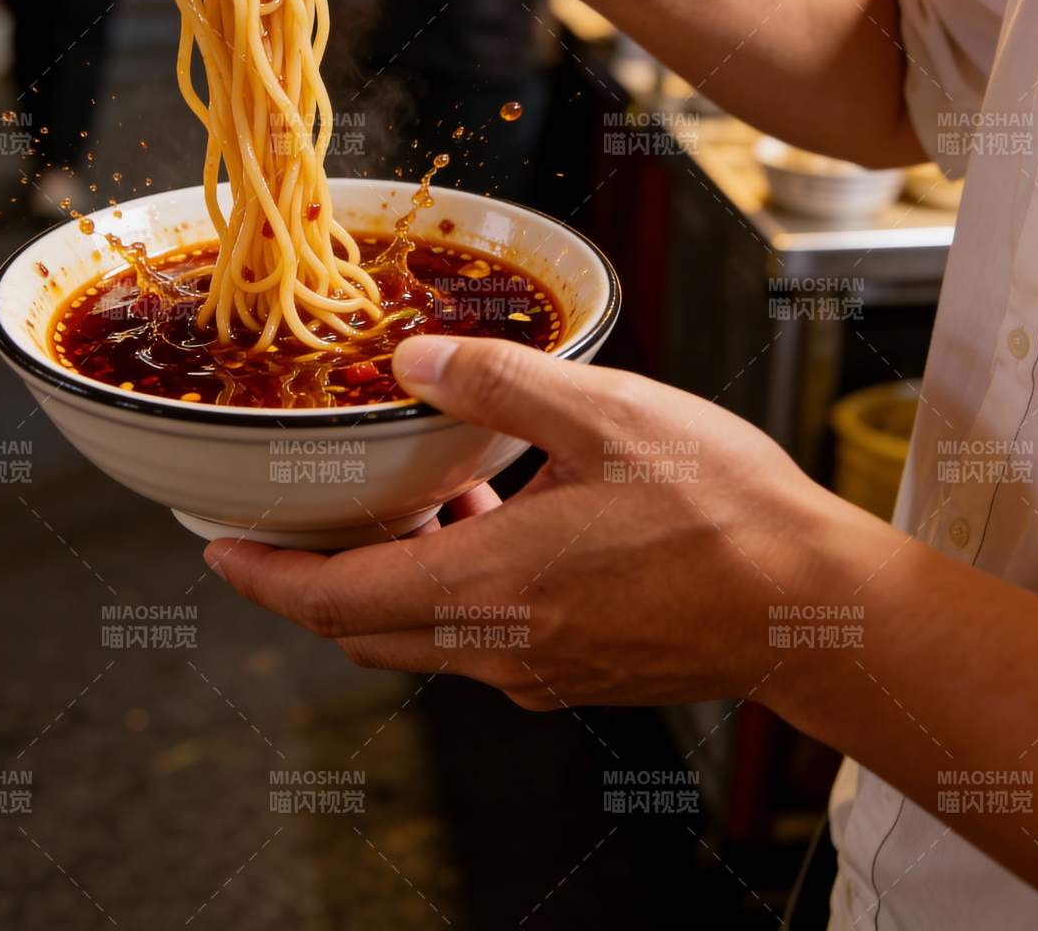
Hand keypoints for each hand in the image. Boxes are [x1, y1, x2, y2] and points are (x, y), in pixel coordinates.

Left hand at [204, 336, 843, 709]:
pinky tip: (498, 519)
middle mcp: (503, 648)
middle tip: (296, 520)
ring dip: (395, 576)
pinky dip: (457, 588)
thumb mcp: (605, 414)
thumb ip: (498, 384)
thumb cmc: (723, 511)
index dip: (266, 578)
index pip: (336, 603)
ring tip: (414, 496)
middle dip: (316, 579)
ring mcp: (542, 673)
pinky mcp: (580, 674)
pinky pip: (484, 641)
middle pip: (368, 628)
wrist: (816, 608)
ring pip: (426, 636)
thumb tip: (412, 364)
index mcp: (492, 588)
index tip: (220, 553)